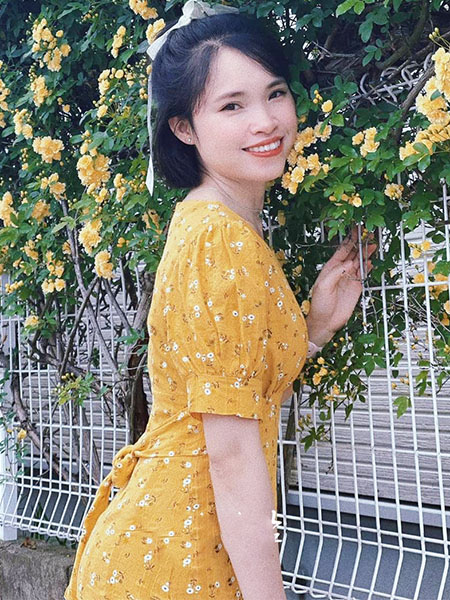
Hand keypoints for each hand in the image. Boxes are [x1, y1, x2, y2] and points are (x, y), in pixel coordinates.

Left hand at [305, 225, 376, 345]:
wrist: (326, 322)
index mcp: (330, 268)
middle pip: (352, 253)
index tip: (356, 230)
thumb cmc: (319, 305)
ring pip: (359, 261)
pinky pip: (363, 273)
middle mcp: (340, 271)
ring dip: (366, 252)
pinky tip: (371, 259)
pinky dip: (368, 266)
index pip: (342, 250)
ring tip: (373, 243)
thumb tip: (350, 263)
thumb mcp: (323, 286)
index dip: (349, 239)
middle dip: (360, 242)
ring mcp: (349, 278)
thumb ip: (336, 273)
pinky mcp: (356, 287)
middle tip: (368, 232)